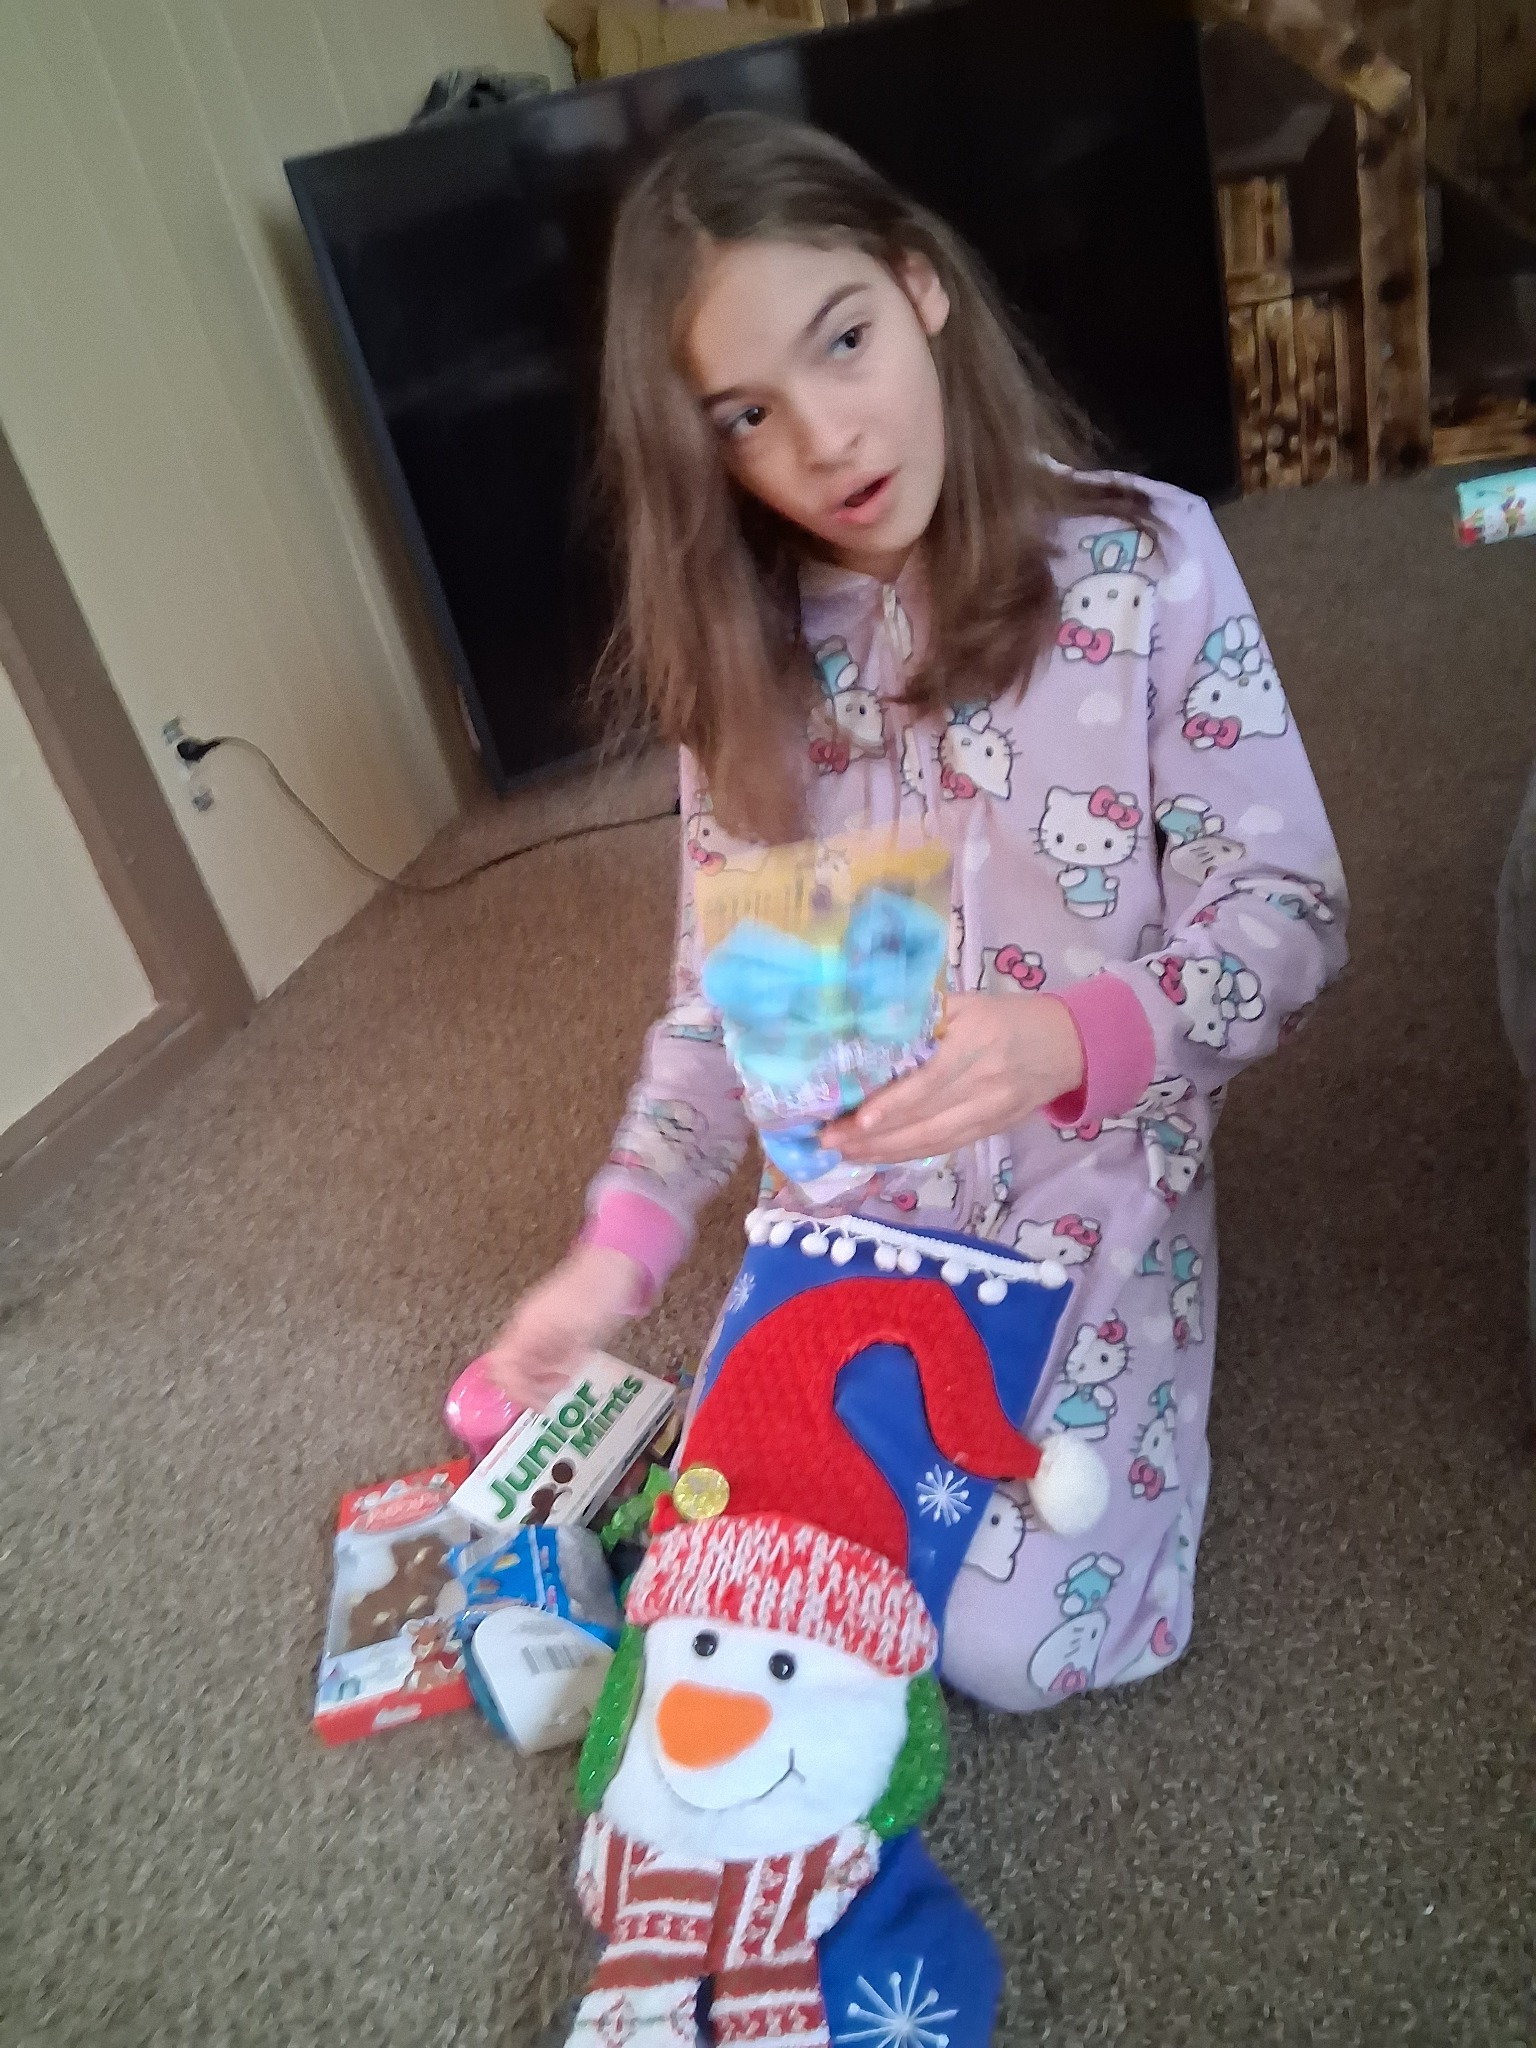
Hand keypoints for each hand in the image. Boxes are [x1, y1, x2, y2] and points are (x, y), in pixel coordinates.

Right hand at [478, 1244, 643, 1408]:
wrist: (611, 1265)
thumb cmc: (598, 1298)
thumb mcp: (585, 1336)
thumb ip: (562, 1362)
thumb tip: (545, 1388)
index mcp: (528, 1328)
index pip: (502, 1368)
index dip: (517, 1391)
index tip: (542, 1404)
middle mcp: (525, 1325)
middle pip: (508, 1366)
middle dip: (527, 1386)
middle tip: (553, 1394)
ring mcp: (535, 1321)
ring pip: (521, 1360)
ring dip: (538, 1377)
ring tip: (564, 1380)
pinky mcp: (547, 1320)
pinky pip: (536, 1349)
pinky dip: (547, 1364)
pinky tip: (568, 1365)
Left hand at [824, 993, 1083, 1163]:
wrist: (1065, 1045)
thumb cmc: (1006, 1016)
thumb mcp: (967, 1002)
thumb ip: (924, 1013)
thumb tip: (866, 1022)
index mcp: (975, 1043)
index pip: (929, 1081)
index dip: (893, 1104)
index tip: (856, 1119)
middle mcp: (982, 1083)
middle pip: (924, 1119)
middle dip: (873, 1135)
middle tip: (829, 1141)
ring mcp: (988, 1113)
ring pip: (932, 1140)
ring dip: (885, 1152)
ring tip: (845, 1154)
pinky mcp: (990, 1130)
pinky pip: (945, 1147)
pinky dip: (909, 1154)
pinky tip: (879, 1157)